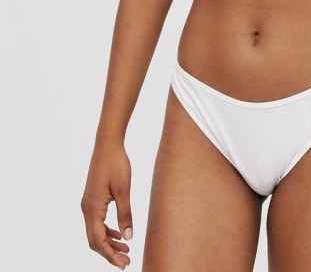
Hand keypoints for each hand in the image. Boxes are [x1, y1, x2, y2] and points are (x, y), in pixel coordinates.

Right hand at [81, 143, 132, 269]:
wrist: (107, 144)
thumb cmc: (116, 164)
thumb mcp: (124, 189)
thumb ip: (125, 214)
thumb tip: (129, 238)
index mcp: (92, 208)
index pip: (98, 240)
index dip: (110, 255)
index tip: (123, 264)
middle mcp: (87, 208)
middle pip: (94, 240)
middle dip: (109, 253)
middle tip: (127, 261)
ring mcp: (88, 204)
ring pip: (95, 232)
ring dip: (109, 243)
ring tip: (126, 250)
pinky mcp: (92, 199)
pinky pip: (97, 222)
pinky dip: (107, 231)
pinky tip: (120, 234)